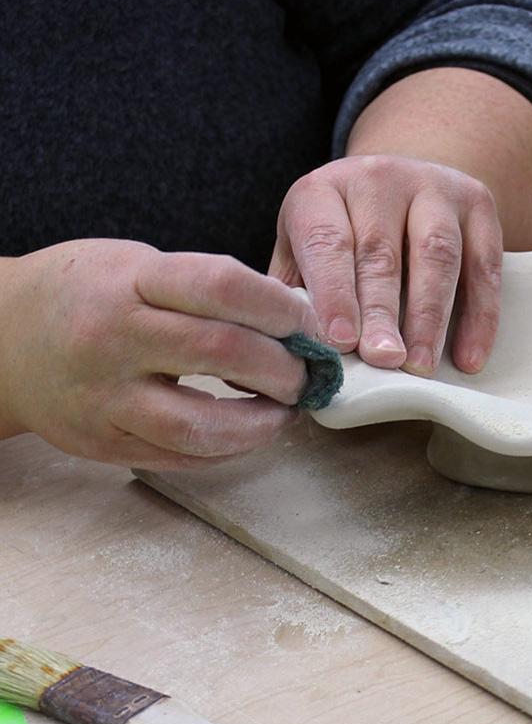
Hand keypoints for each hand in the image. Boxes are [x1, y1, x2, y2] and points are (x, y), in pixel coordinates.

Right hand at [0, 240, 314, 467]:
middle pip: (223, 353)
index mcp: (130, 281)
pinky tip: (249, 432)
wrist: (6, 338)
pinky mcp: (101, 442)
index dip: (282, 308)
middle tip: (307, 372)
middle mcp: (113, 337)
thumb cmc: (88, 293)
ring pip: (201, 425)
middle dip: (284, 368)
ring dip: (263, 423)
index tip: (309, 324)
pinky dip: (229, 450)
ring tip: (286, 410)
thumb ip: (208, 287)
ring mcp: (103, 397)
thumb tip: (293, 321)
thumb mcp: (139, 265)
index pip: (223, 286)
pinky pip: (179, 458)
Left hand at [269, 155, 502, 374]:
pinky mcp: (477, 202)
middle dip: (382, 313)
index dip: (334, 293)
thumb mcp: (301, 251)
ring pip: (436, 254)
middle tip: (383, 360)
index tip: (340, 342)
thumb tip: (279, 356)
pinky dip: (479, 316)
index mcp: (323, 191)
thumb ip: (294, 296)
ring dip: (430, 315)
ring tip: (421, 364)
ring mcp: (433, 186)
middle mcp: (378, 178)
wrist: (398, 184)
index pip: (327, 242)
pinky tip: (468, 357)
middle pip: (381, 252)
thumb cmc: (342, 235)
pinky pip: (484, 264)